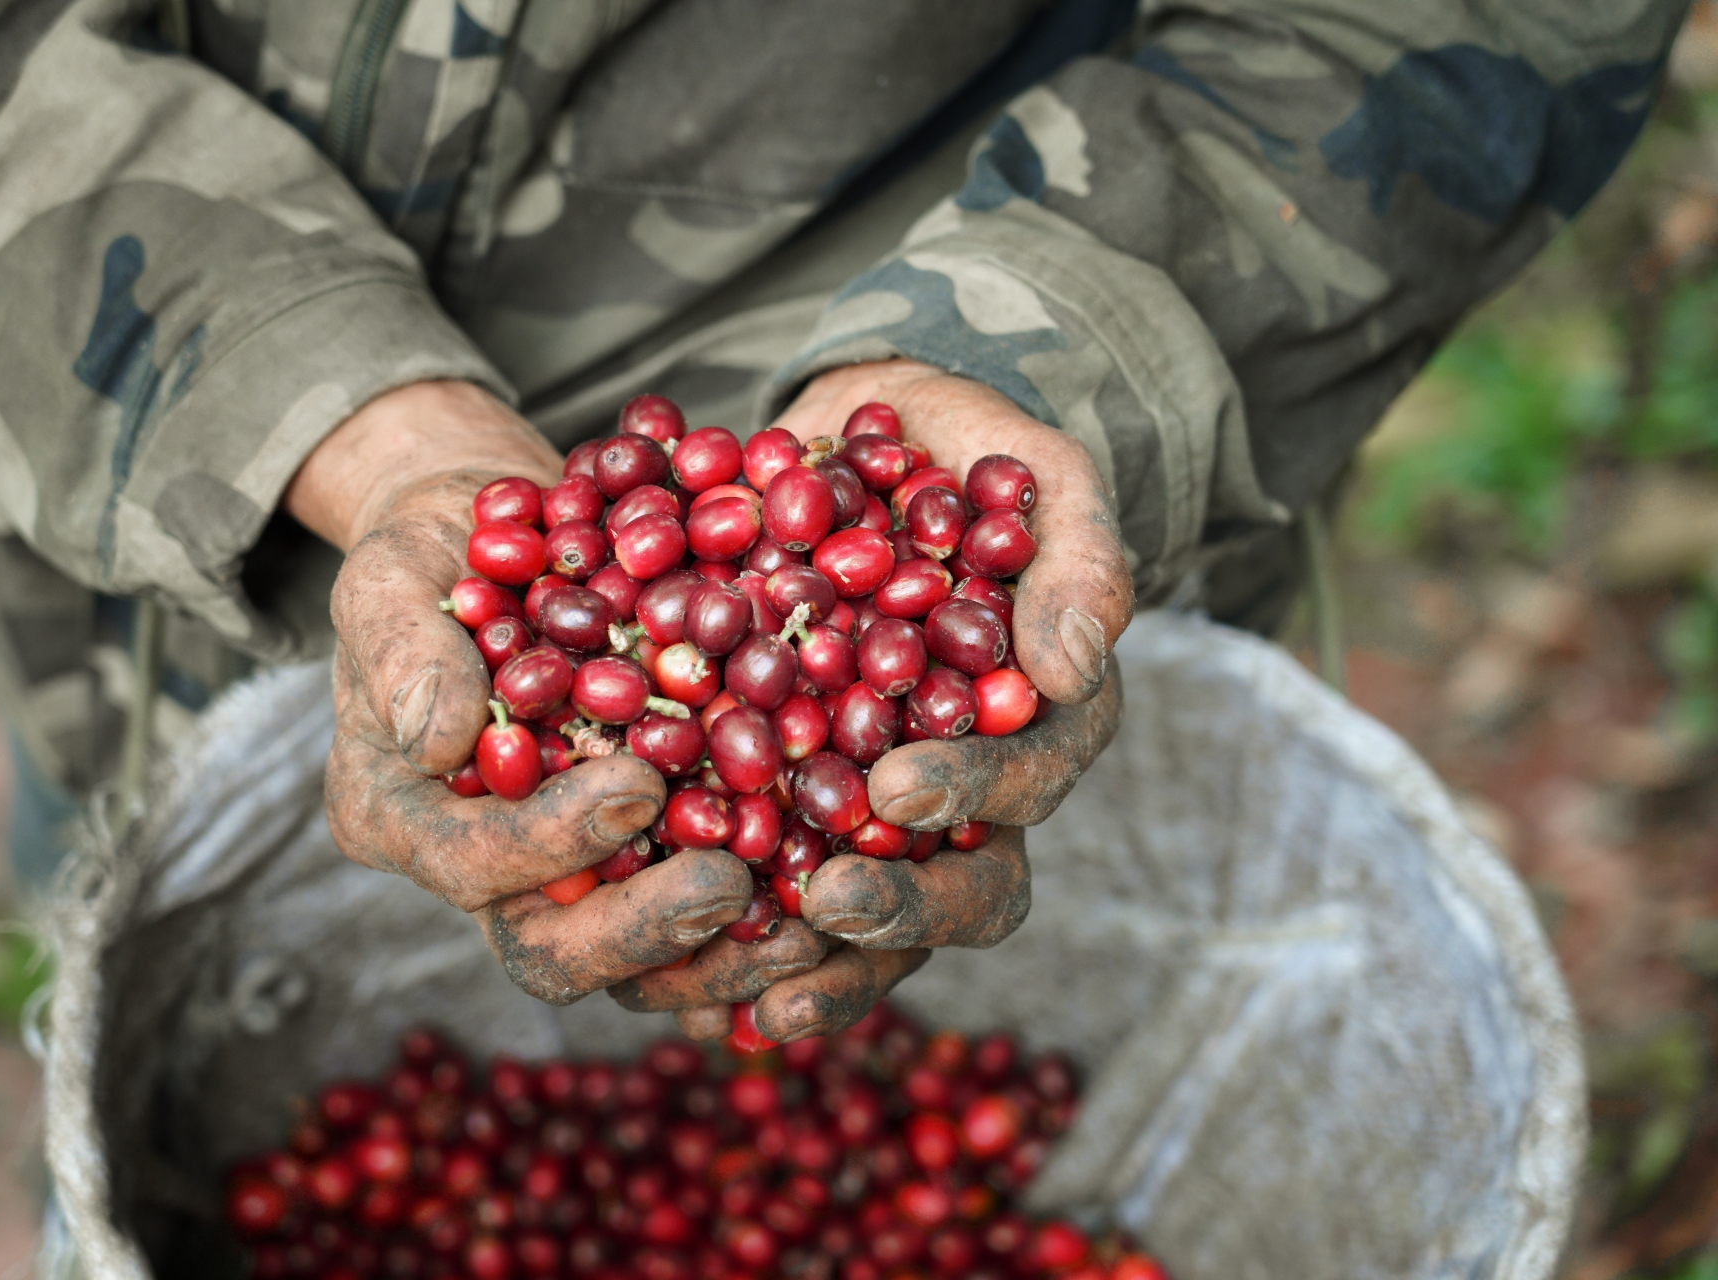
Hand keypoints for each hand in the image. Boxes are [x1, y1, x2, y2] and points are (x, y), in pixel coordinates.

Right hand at [289, 382, 789, 1003]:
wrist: (493, 541)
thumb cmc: (432, 553)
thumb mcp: (392, 576)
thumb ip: (404, 649)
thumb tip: (438, 740)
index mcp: (401, 816)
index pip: (470, 861)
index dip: (549, 840)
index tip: (635, 785)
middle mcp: (483, 867)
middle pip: (553, 948)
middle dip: (643, 929)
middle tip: (727, 885)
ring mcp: (566, 875)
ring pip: (637, 963)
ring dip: (721, 953)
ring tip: (806, 924)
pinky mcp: (641, 858)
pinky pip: (698, 925)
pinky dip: (759, 926)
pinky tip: (833, 910)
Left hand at [609, 360, 1132, 1039]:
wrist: (855, 441)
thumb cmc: (958, 449)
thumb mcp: (1032, 471)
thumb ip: (1075, 555)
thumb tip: (1070, 667)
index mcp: (1041, 719)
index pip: (1030, 779)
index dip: (973, 794)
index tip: (899, 785)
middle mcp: (972, 786)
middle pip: (966, 886)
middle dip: (902, 905)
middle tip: (826, 898)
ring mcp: (883, 806)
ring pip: (875, 917)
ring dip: (820, 960)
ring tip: (750, 980)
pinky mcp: (795, 804)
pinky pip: (778, 891)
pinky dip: (737, 940)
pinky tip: (675, 969)